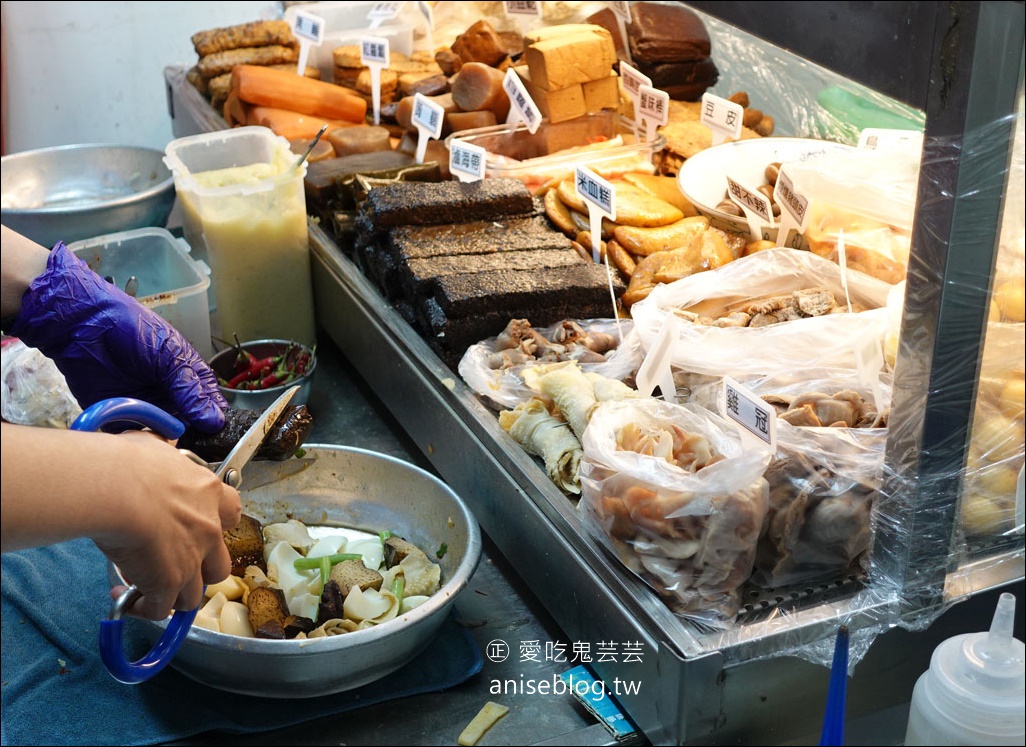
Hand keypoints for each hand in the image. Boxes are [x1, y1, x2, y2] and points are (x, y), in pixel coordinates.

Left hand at [9, 242, 226, 431]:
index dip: (216, 424)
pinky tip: (141, 439)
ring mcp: (148, 408)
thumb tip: (214, 422)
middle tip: (191, 442)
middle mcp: (172, 397)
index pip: (213, 408)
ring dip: (166, 440)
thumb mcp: (171, 357)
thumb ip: (191, 390)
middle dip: (192, 437)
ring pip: (166, 436)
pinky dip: (139, 440)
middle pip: (192, 427)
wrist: (82, 327)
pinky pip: (136, 436)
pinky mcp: (121, 417)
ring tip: (164, 440)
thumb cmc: (131, 330)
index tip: (217, 437)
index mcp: (191, 379)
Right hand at [97, 431, 241, 618]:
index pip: (233, 512)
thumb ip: (161, 455)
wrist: (117, 488)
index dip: (219, 523)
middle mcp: (210, 530)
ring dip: (175, 595)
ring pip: (194, 593)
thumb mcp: (154, 447)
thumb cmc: (130, 462)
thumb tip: (151, 445)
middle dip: (200, 571)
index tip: (201, 527)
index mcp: (210, 494)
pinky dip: (145, 609)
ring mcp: (192, 560)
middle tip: (173, 565)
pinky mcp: (168, 582)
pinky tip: (125, 599)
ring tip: (149, 589)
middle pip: (220, 565)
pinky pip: (161, 608)